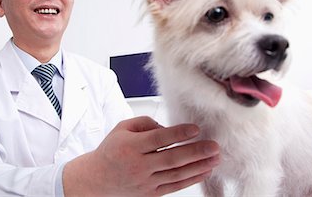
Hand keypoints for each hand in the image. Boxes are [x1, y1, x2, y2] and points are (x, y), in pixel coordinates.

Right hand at [63, 116, 219, 195]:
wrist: (97, 180)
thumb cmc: (111, 151)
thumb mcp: (122, 128)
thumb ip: (145, 122)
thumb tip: (167, 128)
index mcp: (131, 146)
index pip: (158, 139)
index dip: (178, 133)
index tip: (195, 128)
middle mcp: (139, 165)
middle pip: (171, 158)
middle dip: (196, 152)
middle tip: (214, 146)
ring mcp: (145, 181)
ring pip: (176, 174)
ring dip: (199, 166)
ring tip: (215, 158)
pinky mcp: (151, 192)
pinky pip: (174, 186)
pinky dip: (191, 179)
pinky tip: (204, 172)